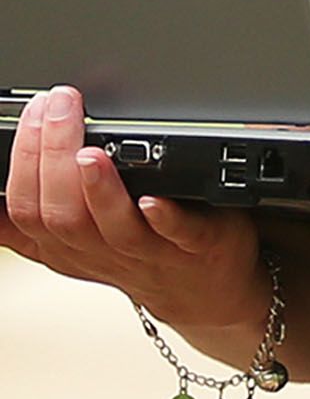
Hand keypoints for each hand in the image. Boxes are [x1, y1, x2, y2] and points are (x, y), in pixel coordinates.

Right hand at [1, 86, 268, 330]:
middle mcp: (100, 249)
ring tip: (90, 154)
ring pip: (112, 226)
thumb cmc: (133, 255)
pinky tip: (154, 199)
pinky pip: (180, 234)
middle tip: (57, 108)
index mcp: (65, 244)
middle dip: (52, 156)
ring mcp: (148, 250)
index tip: (30, 113)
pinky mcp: (197, 245)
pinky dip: (165, 217)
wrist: (200, 291)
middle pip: (61, 213)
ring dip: (99, 188)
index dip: (21, 162)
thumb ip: (28, 220)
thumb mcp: (69, 246)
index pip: (25, 208)